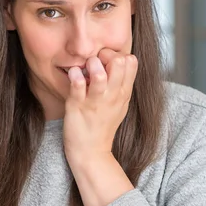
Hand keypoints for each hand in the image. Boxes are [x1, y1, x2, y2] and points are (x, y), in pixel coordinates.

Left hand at [62, 48, 137, 164]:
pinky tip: (73, 75)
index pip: (131, 61)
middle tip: (95, 60)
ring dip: (91, 64)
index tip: (105, 59)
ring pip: (99, 75)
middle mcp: (113, 95)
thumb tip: (120, 60)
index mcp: (124, 92)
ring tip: (85, 67)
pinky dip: (75, 76)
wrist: (91, 152)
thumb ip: (122, 83)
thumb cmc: (103, 125)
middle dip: (105, 54)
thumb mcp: (120, 104)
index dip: (117, 53)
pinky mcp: (78, 106)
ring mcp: (95, 101)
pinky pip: (77, 86)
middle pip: (119, 63)